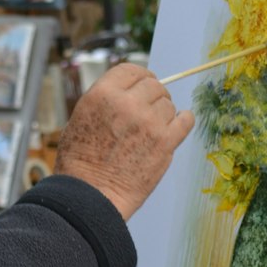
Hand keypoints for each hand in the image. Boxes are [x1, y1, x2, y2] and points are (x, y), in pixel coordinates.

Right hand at [54, 62, 193, 221]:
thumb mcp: (81, 117)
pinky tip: (177, 125)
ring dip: (164, 112)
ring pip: (169, 104)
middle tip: (148, 110)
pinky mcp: (165, 143)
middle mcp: (127, 104)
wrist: (90, 196)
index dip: (140, 76)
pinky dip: (183, 120)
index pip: (131, 70)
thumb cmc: (80, 162)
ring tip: (152, 128)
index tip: (144, 84)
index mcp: (102, 94)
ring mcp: (149, 122)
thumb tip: (130, 91)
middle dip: (153, 95)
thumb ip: (107, 100)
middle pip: (154, 85)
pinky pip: (185, 120)